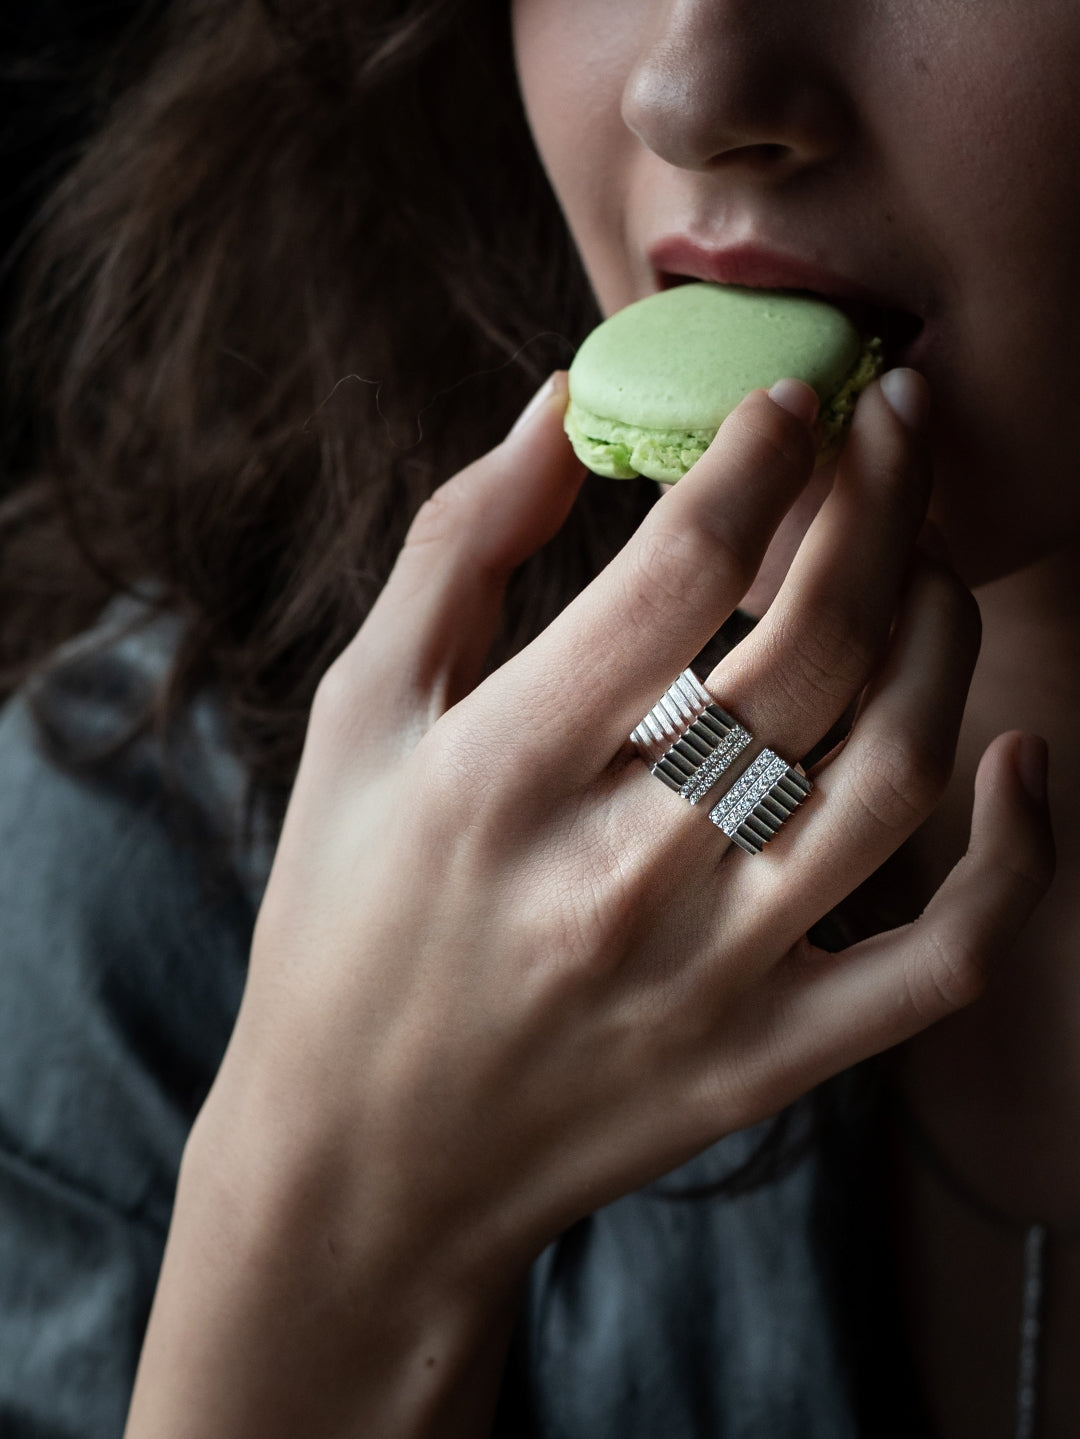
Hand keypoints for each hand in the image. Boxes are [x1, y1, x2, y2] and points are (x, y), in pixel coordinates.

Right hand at [128, 370, 1053, 1437]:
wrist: (367, 1161)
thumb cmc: (344, 920)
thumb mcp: (356, 719)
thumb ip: (456, 550)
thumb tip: (559, 406)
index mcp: (502, 774)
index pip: (681, 572)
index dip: (762, 454)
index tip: (795, 397)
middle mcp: (620, 875)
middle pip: (816, 649)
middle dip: (879, 500)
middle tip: (898, 422)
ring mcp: (713, 979)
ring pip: (897, 775)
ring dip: (945, 636)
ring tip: (930, 561)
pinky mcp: (769, 1060)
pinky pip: (946, 961)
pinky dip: (1018, 857)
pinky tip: (1022, 757)